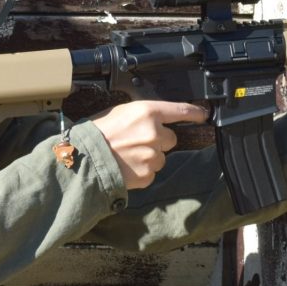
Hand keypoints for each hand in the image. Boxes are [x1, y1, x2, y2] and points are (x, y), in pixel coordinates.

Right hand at [91, 100, 210, 188]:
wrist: (83, 160)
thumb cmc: (96, 134)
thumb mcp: (119, 113)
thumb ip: (141, 116)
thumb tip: (154, 120)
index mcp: (146, 113)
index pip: (179, 111)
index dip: (194, 113)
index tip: (203, 115)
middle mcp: (153, 133)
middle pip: (170, 139)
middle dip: (158, 141)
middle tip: (135, 143)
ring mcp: (152, 156)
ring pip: (161, 157)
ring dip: (149, 158)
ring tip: (127, 156)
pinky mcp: (147, 174)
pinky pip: (151, 173)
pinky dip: (142, 171)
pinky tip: (126, 167)